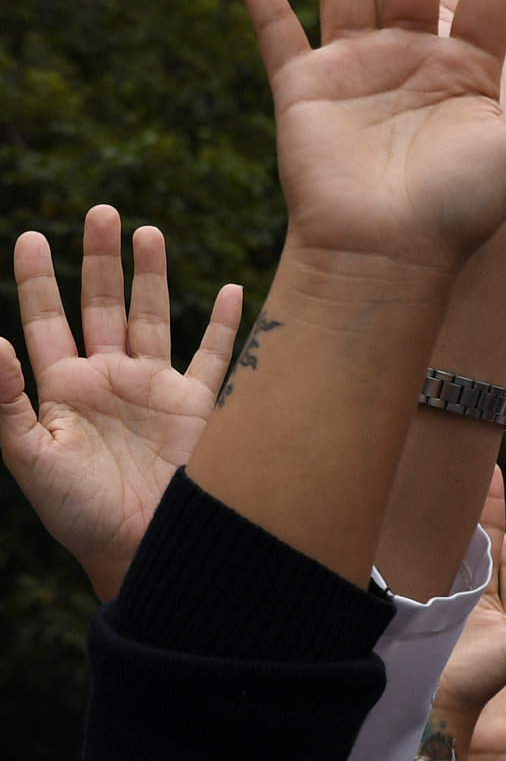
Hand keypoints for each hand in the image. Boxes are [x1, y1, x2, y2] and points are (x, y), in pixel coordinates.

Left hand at [0, 209, 242, 597]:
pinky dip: (224, 323)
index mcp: (64, 388)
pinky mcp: (200, 407)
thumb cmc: (79, 513)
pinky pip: (214, 355)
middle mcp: (110, 380)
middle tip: (101, 211)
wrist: (143, 549)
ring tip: (146, 231)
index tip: (31, 236)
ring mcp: (156, 391)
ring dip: (150, 275)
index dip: (38, 278)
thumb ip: (6, 400)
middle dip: (98, 259)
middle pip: (101, 304)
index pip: (47, 319)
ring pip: (153, 317)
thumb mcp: (30, 456)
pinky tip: (228, 289)